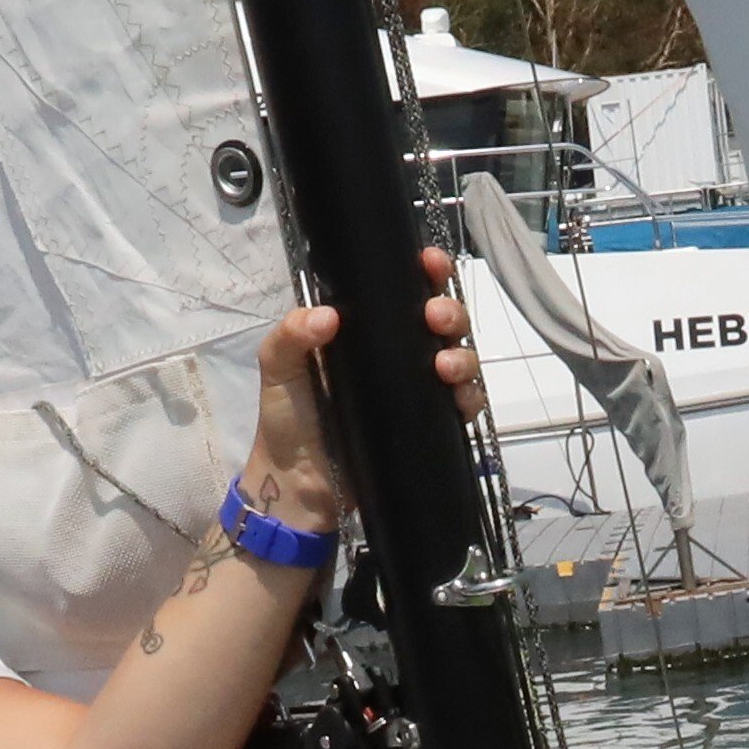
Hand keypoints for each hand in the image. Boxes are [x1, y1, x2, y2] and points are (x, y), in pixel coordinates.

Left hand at [242, 246, 479, 534]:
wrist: (299, 485)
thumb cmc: (287, 420)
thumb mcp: (277, 369)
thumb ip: (291, 336)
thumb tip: (328, 316)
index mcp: (366, 331)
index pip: (402, 292)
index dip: (424, 273)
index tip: (429, 263)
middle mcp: (397, 354)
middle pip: (441, 321)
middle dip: (449, 311)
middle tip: (436, 319)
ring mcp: (416, 390)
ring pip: (459, 358)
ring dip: (462, 356)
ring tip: (444, 367)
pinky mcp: (429, 424)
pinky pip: (464, 404)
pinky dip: (470, 397)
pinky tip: (460, 398)